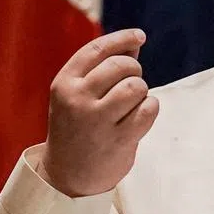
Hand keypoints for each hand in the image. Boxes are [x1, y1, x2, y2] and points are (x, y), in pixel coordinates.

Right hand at [37, 28, 158, 196]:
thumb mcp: (79, 95)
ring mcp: (96, 120)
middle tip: (129, 88)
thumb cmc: (78, 128)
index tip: (140, 36)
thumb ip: (103, 68)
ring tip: (130, 107)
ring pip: (137, 86)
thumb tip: (134, 42)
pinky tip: (138, 119)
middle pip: (122, 65)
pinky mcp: (118, 139)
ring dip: (141, 93)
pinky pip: (148, 109)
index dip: (122, 38)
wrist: (68, 177)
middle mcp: (77, 99)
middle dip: (133, 72)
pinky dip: (150, 110)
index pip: (97, 49)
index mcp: (64, 84)